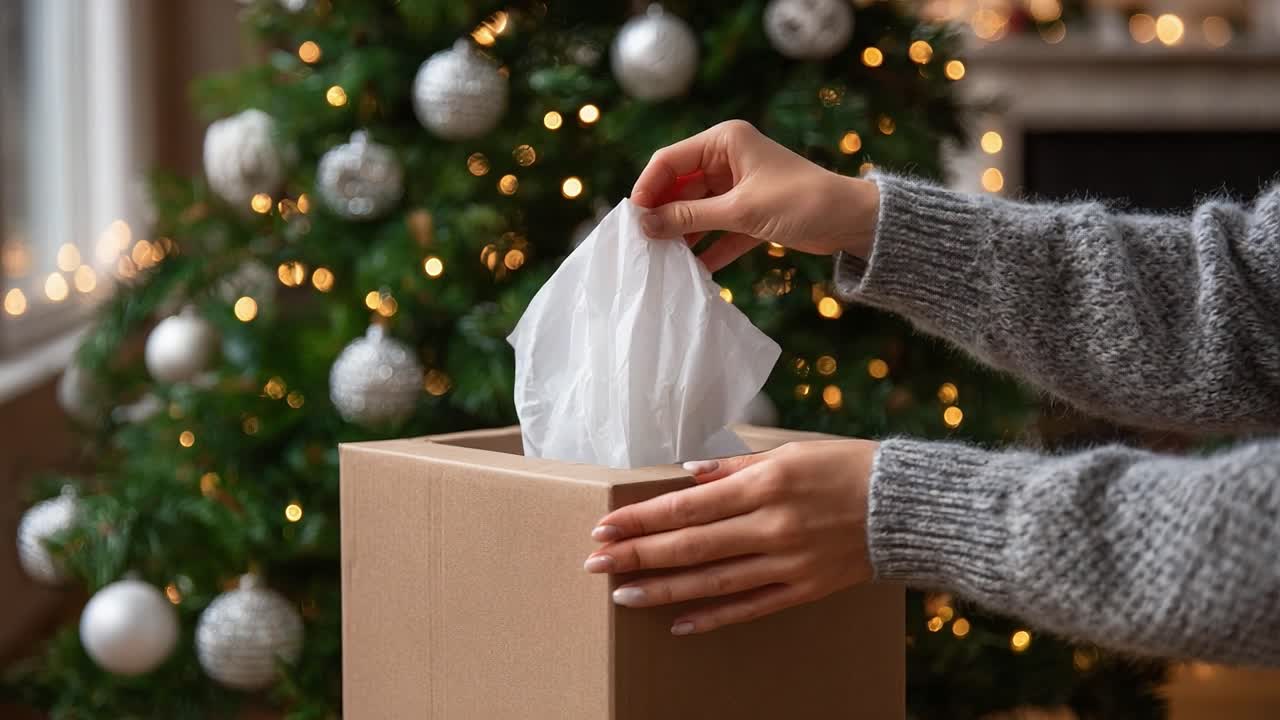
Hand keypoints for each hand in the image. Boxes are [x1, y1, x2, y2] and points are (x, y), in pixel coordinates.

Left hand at [584, 439, 876, 634]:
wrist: (908, 507)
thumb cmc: (848, 467)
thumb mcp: (791, 452)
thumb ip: (736, 467)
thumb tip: (688, 473)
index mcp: (766, 485)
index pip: (688, 505)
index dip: (643, 518)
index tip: (605, 525)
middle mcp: (772, 525)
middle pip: (691, 545)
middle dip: (638, 554)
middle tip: (595, 563)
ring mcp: (788, 562)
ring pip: (713, 581)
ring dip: (664, 588)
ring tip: (623, 594)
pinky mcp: (805, 588)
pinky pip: (751, 607)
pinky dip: (713, 616)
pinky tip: (678, 622)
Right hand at [631, 120, 879, 271]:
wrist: (851, 221)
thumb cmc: (799, 202)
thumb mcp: (739, 210)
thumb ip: (690, 218)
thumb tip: (645, 224)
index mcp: (724, 141)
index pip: (670, 160)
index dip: (648, 188)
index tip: (632, 219)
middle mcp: (727, 158)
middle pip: (680, 187)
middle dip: (663, 215)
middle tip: (643, 244)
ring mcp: (738, 186)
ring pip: (697, 210)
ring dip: (683, 234)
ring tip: (662, 260)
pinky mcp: (750, 212)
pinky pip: (718, 229)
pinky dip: (708, 247)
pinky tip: (694, 270)